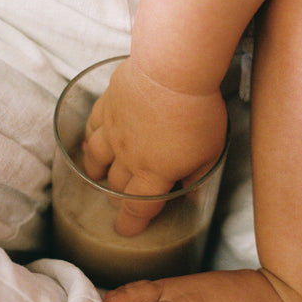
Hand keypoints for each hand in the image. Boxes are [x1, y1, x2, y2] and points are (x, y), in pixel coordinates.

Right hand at [82, 57, 227, 235]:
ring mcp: (114, 130)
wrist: (173, 70)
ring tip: (96, 175)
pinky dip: (90, 136)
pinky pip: (92, 126)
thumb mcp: (211, 150)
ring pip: (96, 158)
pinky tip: (92, 138)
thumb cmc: (198, 111)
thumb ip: (198, 175)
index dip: (131, 224)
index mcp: (154, 173)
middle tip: (122, 199)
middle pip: (116, 185)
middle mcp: (128, 156)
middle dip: (118, 197)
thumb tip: (190, 194)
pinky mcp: (108, 105)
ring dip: (96, 171)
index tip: (126, 231)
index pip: (138, 208)